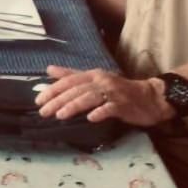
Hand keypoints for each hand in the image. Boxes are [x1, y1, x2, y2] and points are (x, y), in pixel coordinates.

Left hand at [35, 65, 172, 127]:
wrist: (149, 97)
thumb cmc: (119, 90)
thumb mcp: (95, 80)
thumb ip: (72, 75)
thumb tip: (49, 69)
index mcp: (92, 75)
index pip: (68, 80)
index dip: (52, 89)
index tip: (38, 100)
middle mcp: (100, 81)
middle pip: (76, 89)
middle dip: (58, 100)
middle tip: (43, 111)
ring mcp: (113, 92)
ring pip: (90, 97)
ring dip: (74, 106)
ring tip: (60, 115)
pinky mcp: (124, 105)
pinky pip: (110, 108)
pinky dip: (100, 112)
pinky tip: (91, 118)